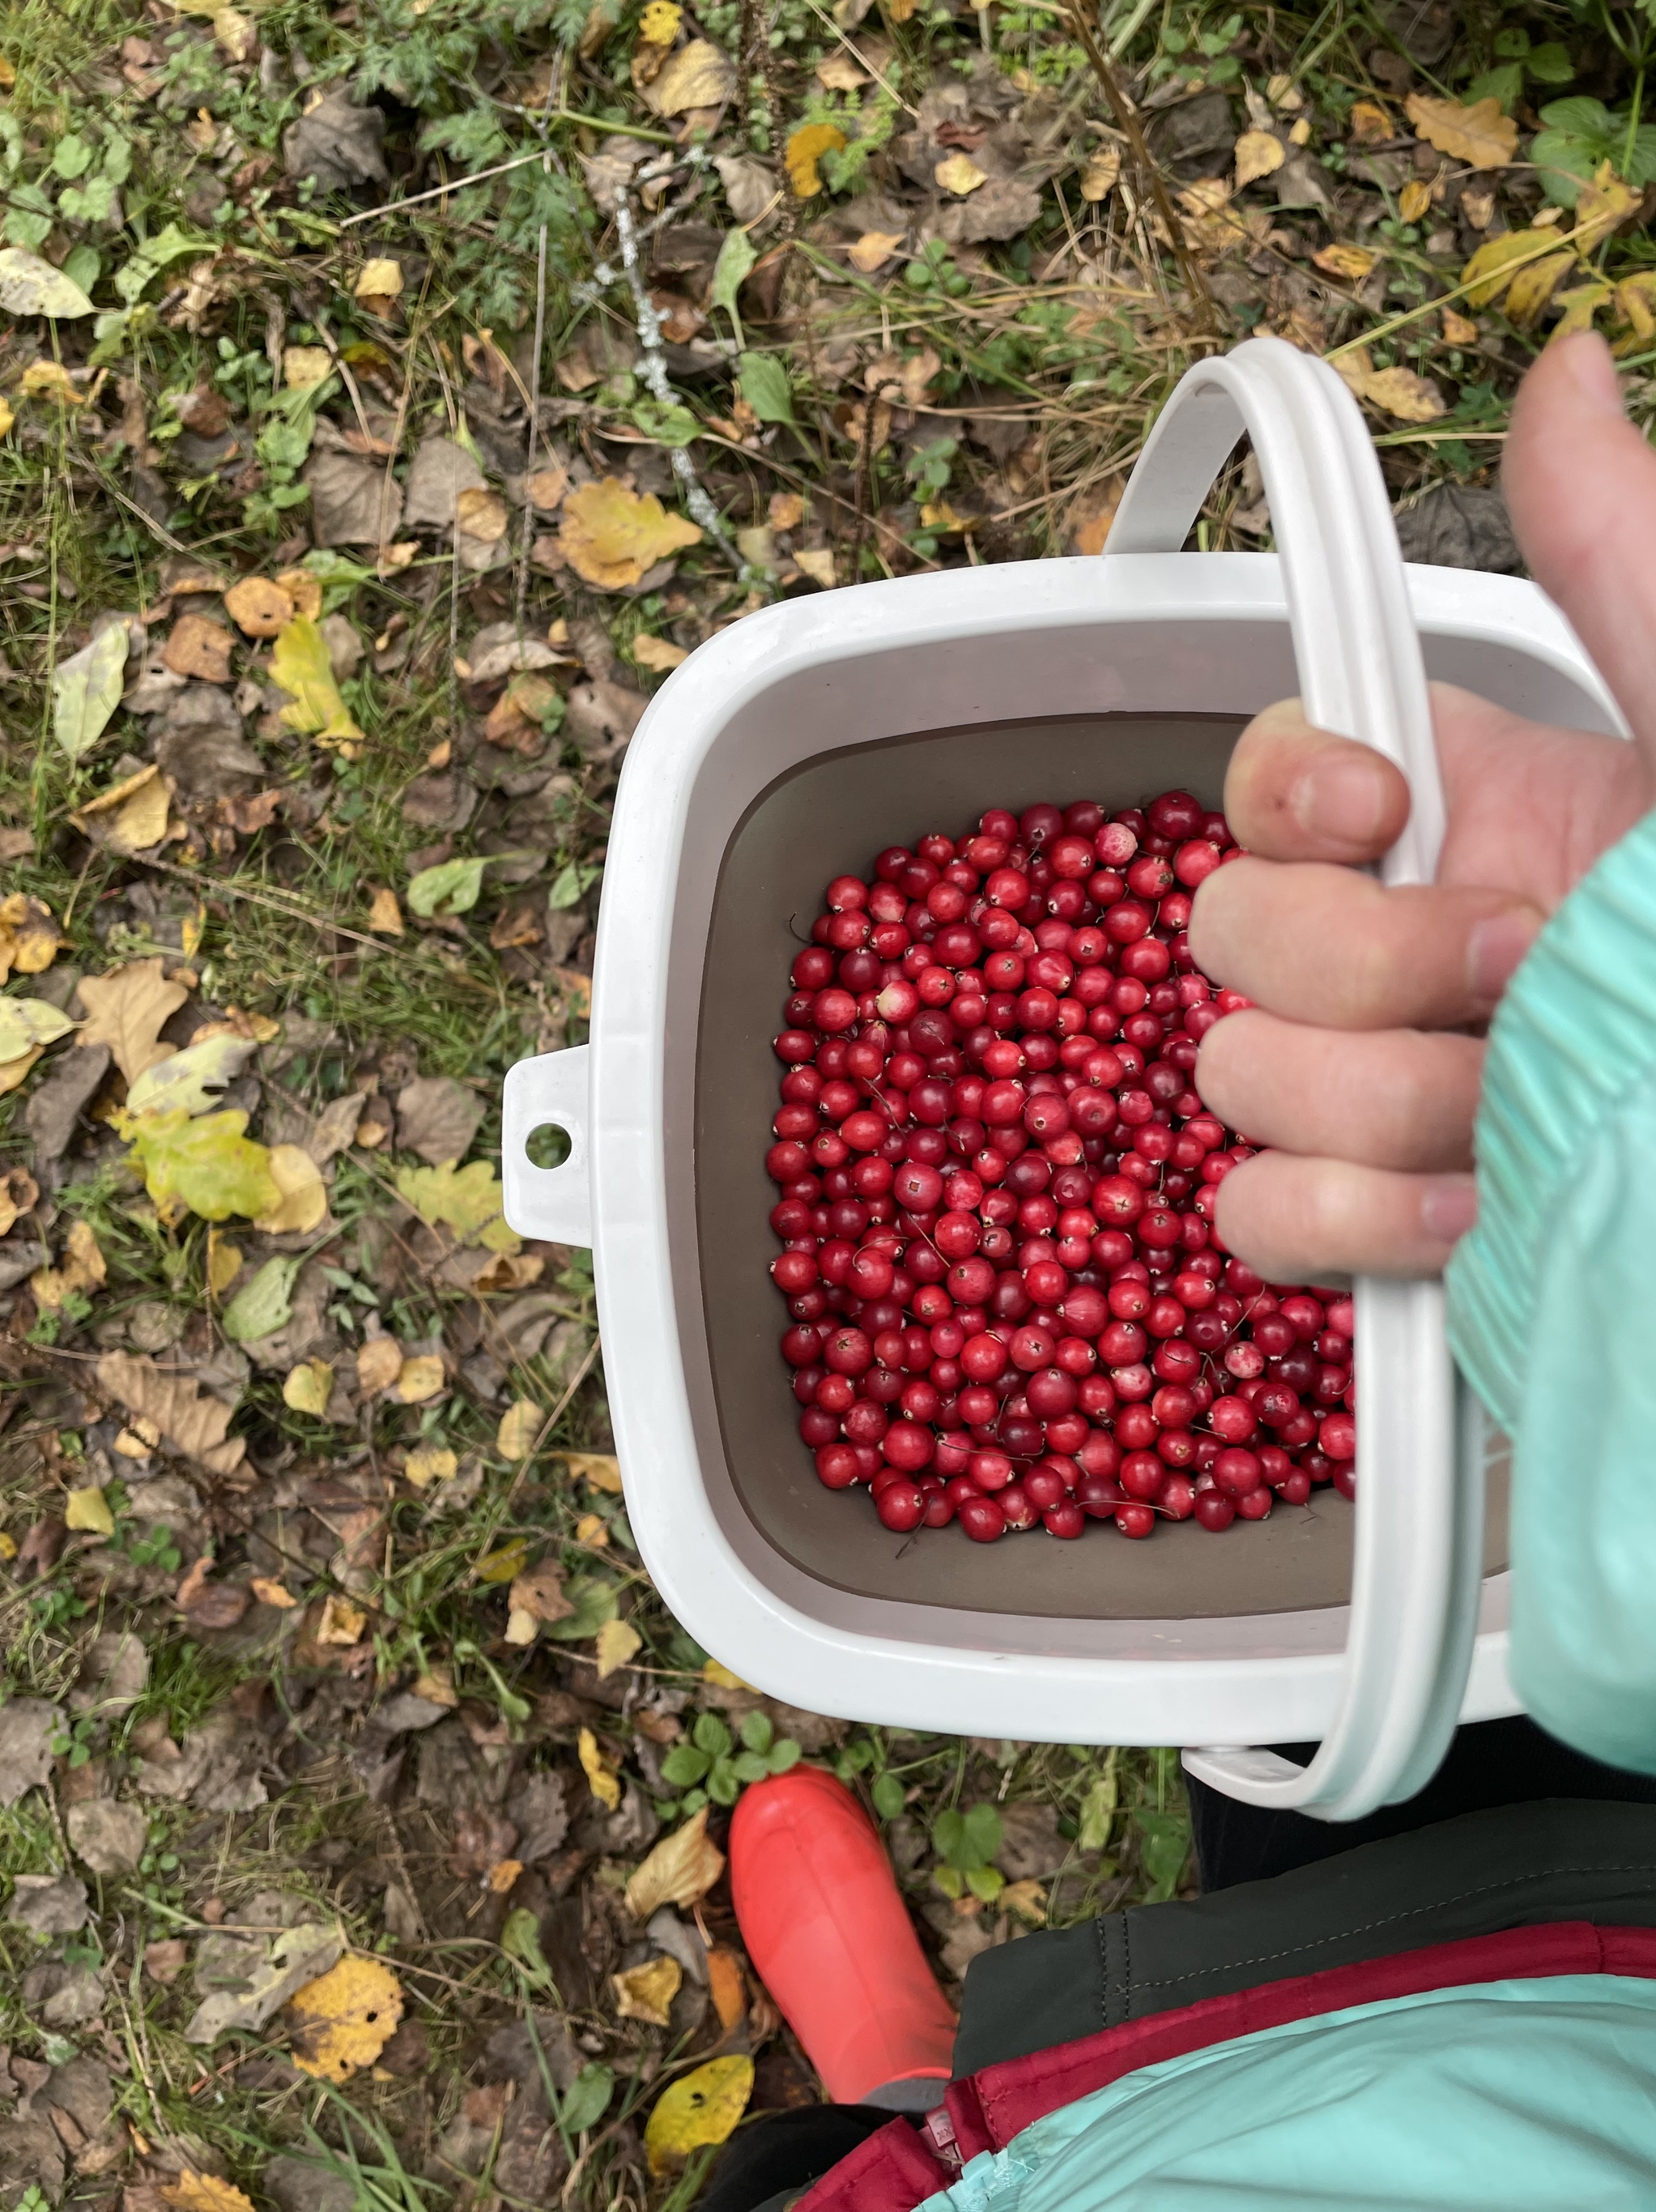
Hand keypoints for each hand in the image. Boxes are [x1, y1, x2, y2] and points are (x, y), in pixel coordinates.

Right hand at [1188, 333, 1655, 1282]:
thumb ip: (1625, 565)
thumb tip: (1572, 369)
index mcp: (1474, 820)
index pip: (1270, 772)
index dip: (1287, 791)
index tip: (1384, 808)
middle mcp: (1407, 949)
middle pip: (1229, 928)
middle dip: (1363, 963)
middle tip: (1520, 968)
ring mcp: (1382, 1091)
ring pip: (1235, 1073)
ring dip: (1383, 1101)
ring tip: (1521, 1118)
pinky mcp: (1375, 1224)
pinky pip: (1254, 1211)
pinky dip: (1344, 1220)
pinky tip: (1469, 1216)